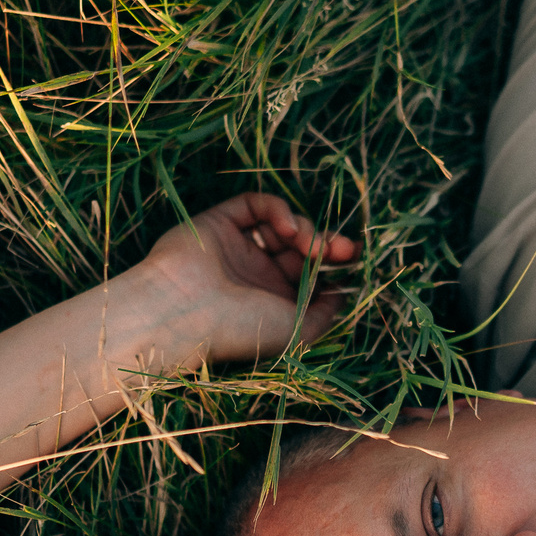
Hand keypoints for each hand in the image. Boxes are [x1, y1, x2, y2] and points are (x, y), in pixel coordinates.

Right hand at [130, 192, 359, 367]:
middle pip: (301, 247)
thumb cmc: (241, 330)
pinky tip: (286, 229)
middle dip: (326, 243)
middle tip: (341, 247)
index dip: (334, 262)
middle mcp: (256, 273)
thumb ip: (325, 312)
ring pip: (282, 225)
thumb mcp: (297, 331)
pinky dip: (278, 210)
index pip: (311, 272)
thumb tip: (343, 291)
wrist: (184, 314)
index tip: (350, 258)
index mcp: (273, 300)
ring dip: (304, 228)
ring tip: (306, 243)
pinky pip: (256, 205)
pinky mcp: (220, 222)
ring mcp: (238, 247)